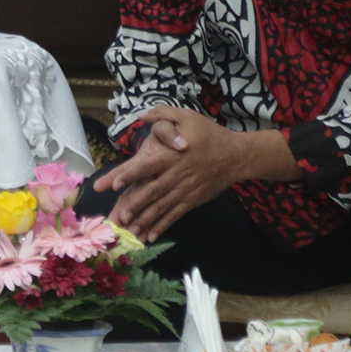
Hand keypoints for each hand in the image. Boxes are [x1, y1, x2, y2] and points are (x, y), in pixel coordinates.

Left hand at [95, 106, 292, 240]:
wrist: (236, 156)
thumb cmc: (209, 135)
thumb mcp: (187, 116)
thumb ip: (163, 114)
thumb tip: (140, 115)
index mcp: (171, 156)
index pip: (147, 166)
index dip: (130, 175)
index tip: (114, 184)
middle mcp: (175, 175)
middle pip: (151, 192)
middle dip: (133, 205)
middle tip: (117, 217)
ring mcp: (184, 191)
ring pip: (161, 207)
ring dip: (144, 219)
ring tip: (129, 230)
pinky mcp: (191, 201)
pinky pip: (174, 215)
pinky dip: (162, 226)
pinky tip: (150, 236)